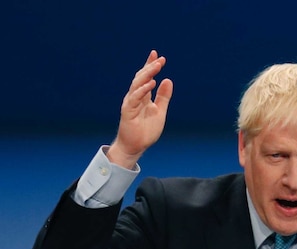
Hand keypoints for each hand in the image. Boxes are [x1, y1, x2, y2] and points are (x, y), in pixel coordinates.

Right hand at [107, 50, 173, 168]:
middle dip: (150, 67)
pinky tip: (151, 83)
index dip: (150, 66)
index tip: (157, 55)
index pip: (147, 77)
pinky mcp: (128, 110)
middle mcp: (136, 96)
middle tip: (160, 59)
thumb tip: (168, 80)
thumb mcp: (160, 111)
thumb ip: (163, 97)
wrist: (136, 146)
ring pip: (138, 84)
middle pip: (142, 77)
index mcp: (143, 96)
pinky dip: (143, 89)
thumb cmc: (146, 130)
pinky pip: (135, 97)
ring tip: (157, 66)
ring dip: (147, 74)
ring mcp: (131, 102)